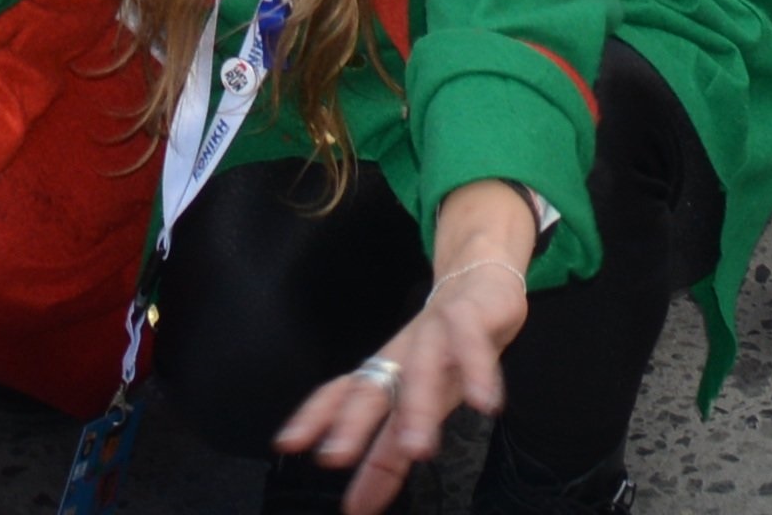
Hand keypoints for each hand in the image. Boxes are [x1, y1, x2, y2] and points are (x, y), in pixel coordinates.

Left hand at [272, 242, 527, 512]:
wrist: (481, 278)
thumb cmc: (448, 348)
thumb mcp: (419, 401)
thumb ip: (389, 452)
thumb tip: (359, 504)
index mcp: (387, 370)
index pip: (342, 393)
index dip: (314, 416)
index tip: (287, 443)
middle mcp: (404, 351)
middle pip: (373, 385)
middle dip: (352, 422)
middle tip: (334, 456)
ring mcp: (435, 331)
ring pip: (422, 367)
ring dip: (418, 407)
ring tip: (416, 450)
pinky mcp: (472, 315)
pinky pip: (472, 343)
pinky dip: (477, 370)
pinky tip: (484, 403)